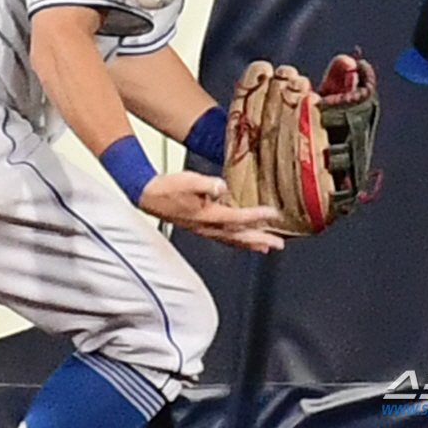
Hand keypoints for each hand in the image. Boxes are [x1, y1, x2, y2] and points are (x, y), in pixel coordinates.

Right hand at [138, 171, 284, 252]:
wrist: (148, 195)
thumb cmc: (167, 187)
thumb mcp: (187, 180)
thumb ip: (206, 185)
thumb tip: (222, 187)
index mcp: (207, 215)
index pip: (237, 218)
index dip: (256, 216)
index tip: (273, 214)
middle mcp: (207, 226)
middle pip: (239, 236)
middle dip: (260, 239)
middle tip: (279, 243)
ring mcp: (204, 229)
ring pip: (233, 240)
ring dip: (251, 244)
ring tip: (267, 247)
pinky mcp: (201, 227)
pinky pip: (225, 238)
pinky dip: (238, 241)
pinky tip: (243, 240)